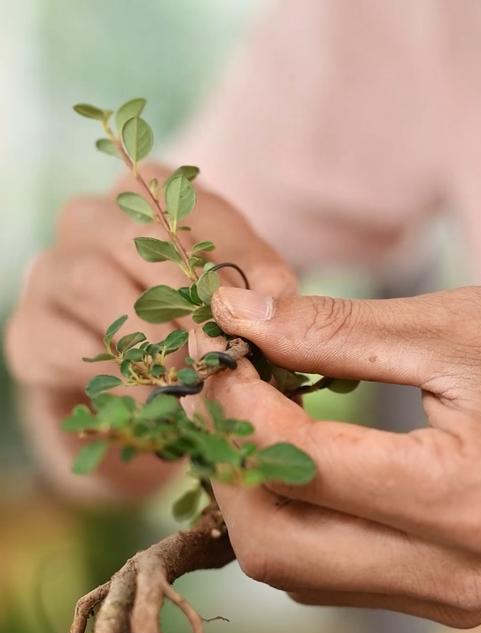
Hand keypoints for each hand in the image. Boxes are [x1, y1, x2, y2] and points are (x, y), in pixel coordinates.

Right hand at [5, 165, 295, 498]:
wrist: (137, 412)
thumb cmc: (197, 345)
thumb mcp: (240, 310)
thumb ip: (261, 294)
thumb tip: (278, 295)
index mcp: (147, 197)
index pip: (190, 204)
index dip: (236, 253)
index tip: (277, 299)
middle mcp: (90, 220)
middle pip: (135, 236)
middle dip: (191, 294)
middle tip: (232, 347)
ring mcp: (51, 273)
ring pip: (92, 280)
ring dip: (151, 333)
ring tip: (197, 375)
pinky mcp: (29, 334)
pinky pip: (66, 344)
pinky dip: (116, 373)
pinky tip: (155, 399)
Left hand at [197, 285, 480, 626]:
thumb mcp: (454, 331)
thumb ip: (337, 330)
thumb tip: (239, 320)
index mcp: (464, 496)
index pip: (302, 465)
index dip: (239, 409)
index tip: (219, 359)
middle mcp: (456, 572)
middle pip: (276, 544)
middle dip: (227, 466)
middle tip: (219, 398)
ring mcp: (448, 600)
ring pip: (291, 572)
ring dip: (250, 497)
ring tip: (252, 424)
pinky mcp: (439, 602)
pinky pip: (323, 579)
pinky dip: (289, 522)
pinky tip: (294, 465)